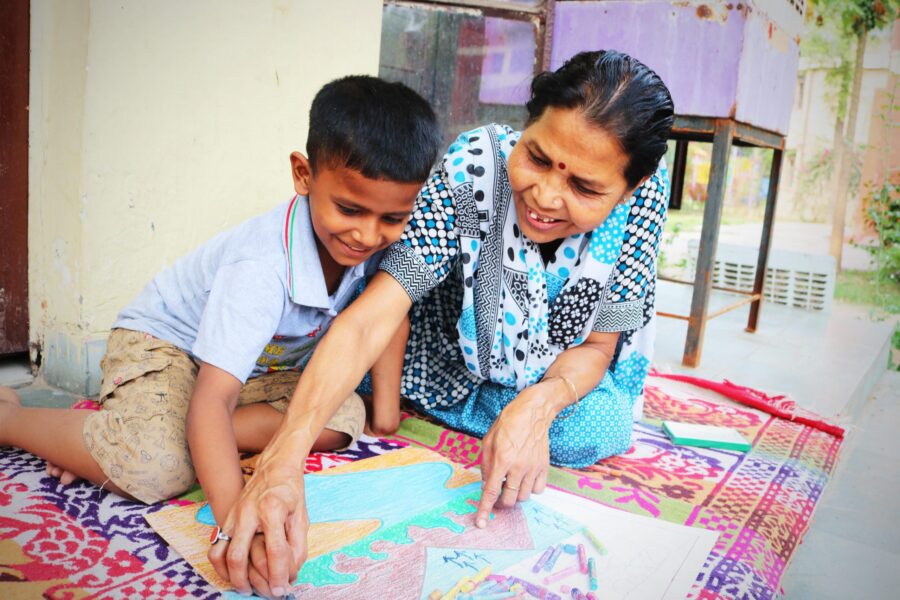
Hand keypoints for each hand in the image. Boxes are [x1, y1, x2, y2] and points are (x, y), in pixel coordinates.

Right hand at [208, 444, 308, 596]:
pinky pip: (216, 547)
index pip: (274, 550)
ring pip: (221, 554)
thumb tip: (291, 573)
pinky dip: (221, 565)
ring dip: (231, 576)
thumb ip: (297, 545)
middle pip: (239, 556)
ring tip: (245, 588)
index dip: (278, 574)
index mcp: (272, 509)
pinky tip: (233, 574)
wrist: (274, 467)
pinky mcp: (225, 519)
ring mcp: (233, 516)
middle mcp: (248, 513)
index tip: (282, 589)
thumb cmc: (290, 492)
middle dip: (248, 582)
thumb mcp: (301, 516)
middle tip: (263, 593)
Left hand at [474, 383, 556, 527]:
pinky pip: (538, 490)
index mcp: (501, 460)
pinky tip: (525, 478)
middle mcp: (518, 467)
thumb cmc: (508, 423)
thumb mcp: (488, 441)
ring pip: (523, 497)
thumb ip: (486, 465)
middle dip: (501, 501)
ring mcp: (533, 468)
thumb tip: (486, 485)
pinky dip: (530, 489)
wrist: (534, 412)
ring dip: (515, 494)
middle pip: (509, 500)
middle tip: (498, 491)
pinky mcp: (544, 467)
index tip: (481, 523)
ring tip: (512, 480)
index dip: (485, 509)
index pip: (491, 492)